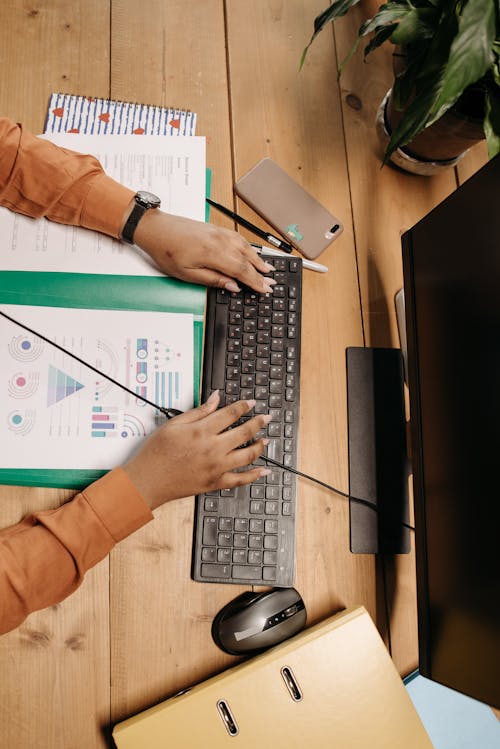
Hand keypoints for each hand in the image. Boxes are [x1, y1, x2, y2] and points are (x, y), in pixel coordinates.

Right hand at [122, 392, 270, 509]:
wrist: (148, 480)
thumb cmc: (156, 453)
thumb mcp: (174, 424)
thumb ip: (198, 411)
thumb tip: (214, 398)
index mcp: (202, 431)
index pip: (230, 414)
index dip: (244, 406)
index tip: (251, 403)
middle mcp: (213, 449)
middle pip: (244, 432)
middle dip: (259, 423)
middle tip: (266, 418)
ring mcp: (216, 467)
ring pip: (248, 455)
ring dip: (261, 446)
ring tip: (266, 439)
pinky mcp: (215, 483)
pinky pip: (241, 480)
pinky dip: (255, 475)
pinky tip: (264, 470)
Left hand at [133, 209, 276, 293]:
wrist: (155, 228)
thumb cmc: (166, 250)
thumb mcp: (187, 274)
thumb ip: (213, 280)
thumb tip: (233, 286)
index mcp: (213, 253)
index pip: (241, 270)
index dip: (255, 281)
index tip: (265, 289)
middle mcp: (219, 241)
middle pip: (247, 259)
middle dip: (261, 273)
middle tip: (272, 283)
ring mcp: (219, 233)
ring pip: (245, 247)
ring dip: (258, 259)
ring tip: (268, 269)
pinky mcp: (216, 229)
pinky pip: (239, 238)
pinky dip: (249, 247)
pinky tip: (252, 253)